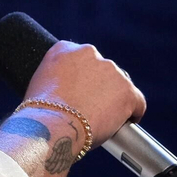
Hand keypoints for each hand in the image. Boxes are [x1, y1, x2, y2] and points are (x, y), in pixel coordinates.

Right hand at [23, 41, 145, 145]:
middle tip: (89, 110)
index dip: (83, 79)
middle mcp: (89, 53)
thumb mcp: (39, 87)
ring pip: (119, 86)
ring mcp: (111, 70)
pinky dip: (133, 113)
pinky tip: (126, 123)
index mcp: (64, 49)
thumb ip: (56, 82)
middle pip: (103, 71)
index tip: (81, 93)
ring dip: (114, 101)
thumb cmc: (39, 116)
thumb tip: (65, 97)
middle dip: (99, 89)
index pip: (82, 60)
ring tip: (101, 120)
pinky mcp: (127, 91)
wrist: (51, 127)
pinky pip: (137, 101)